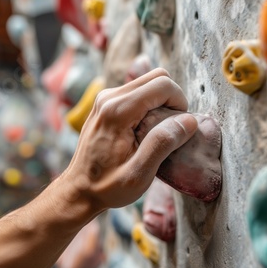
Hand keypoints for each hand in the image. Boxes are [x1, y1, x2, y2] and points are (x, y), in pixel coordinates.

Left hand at [63, 68, 197, 209]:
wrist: (79, 190)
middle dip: (172, 100)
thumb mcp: (139, 174)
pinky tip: (144, 131)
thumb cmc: (107, 186)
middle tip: (170, 130)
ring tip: (156, 132)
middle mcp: (109, 97)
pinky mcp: (106, 103)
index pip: (163, 85)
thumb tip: (188, 121)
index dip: (179, 104)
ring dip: (161, 102)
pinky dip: (150, 105)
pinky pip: (138, 91)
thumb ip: (163, 144)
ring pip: (148, 82)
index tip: (178, 129)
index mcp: (117, 111)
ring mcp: (105, 98)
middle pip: (157, 77)